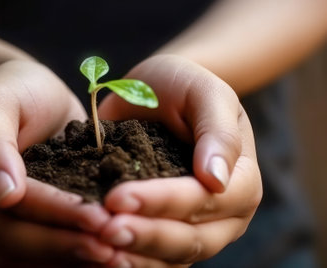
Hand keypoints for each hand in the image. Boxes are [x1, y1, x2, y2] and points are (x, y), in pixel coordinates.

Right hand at [0, 60, 113, 266]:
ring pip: (35, 259)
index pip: (15, 208)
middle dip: (70, 246)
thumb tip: (3, 194)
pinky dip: (76, 259)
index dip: (57, 215)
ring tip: (119, 259)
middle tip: (115, 248)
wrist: (28, 96)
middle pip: (23, 243)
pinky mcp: (25, 235)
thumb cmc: (14, 92)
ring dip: (76, 260)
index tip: (98, 219)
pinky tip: (110, 257)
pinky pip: (48, 257)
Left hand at [98, 55, 261, 266]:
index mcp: (240, 181)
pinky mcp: (164, 231)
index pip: (205, 200)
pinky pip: (150, 257)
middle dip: (146, 235)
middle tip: (105, 229)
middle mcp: (222, 214)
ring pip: (169, 256)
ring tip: (97, 244)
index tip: (119, 197)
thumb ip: (218, 133)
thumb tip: (218, 180)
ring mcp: (194, 227)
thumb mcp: (204, 93)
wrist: (156, 93)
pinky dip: (127, 257)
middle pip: (190, 239)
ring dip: (134, 253)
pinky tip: (97, 254)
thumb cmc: (183, 87)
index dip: (164, 201)